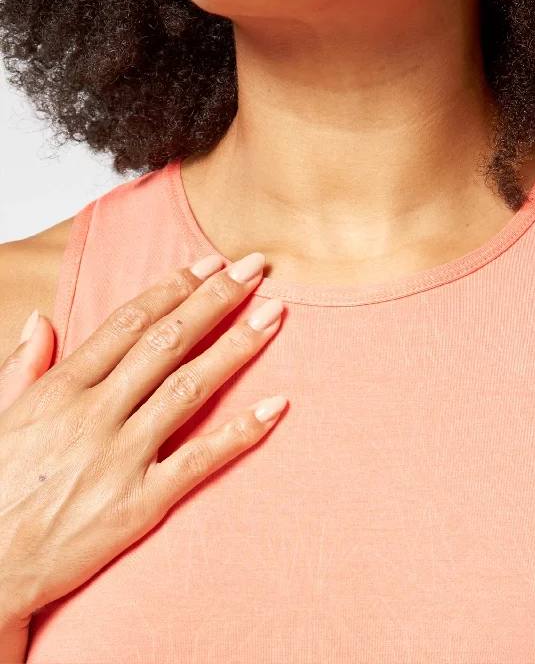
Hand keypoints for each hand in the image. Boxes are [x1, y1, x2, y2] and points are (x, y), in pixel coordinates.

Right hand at [0, 251, 285, 631]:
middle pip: (168, 342)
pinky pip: (199, 459)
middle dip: (217, 299)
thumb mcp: (1, 417)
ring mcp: (119, 457)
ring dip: (237, 347)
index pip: (130, 322)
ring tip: (274, 315)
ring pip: (189, 387)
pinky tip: (275, 405)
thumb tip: (43, 317)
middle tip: (256, 269)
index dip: (177, 287)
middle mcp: (94, 414)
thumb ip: (24, 365)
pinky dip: (241, 432)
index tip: (213, 263)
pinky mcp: (139, 502)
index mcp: (62, 389)